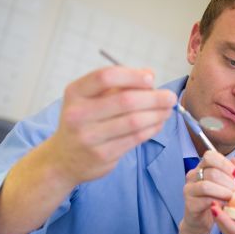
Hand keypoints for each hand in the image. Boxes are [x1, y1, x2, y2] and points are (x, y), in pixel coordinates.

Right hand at [45, 66, 175, 186]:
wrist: (64, 159)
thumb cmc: (84, 122)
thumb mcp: (91, 99)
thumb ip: (119, 85)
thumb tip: (149, 74)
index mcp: (75, 93)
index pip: (106, 77)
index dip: (132, 76)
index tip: (151, 79)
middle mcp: (78, 114)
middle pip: (125, 101)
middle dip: (153, 98)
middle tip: (170, 97)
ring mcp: (89, 137)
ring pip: (133, 122)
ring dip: (156, 115)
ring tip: (167, 111)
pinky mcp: (102, 155)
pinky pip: (134, 139)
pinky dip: (151, 130)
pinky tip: (158, 124)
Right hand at [177, 151, 234, 233]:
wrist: (201, 221)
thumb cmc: (214, 200)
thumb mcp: (224, 185)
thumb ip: (229, 173)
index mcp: (200, 168)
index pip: (210, 156)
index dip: (225, 163)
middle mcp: (192, 176)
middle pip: (211, 172)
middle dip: (228, 181)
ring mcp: (189, 190)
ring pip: (206, 186)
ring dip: (223, 192)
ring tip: (231, 198)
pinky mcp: (190, 205)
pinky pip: (205, 201)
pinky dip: (218, 202)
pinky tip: (225, 205)